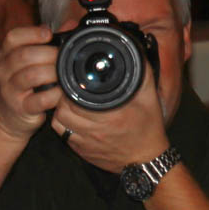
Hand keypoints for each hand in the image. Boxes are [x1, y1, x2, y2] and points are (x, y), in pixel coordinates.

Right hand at [0, 25, 61, 142]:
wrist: (8, 118)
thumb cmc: (23, 86)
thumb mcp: (30, 63)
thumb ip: (49, 44)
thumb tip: (71, 24)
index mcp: (6, 55)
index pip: (13, 38)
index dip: (31, 33)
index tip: (48, 33)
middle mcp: (4, 71)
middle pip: (24, 55)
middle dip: (48, 54)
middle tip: (63, 56)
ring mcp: (9, 90)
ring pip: (30, 76)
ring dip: (51, 73)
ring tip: (63, 74)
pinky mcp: (19, 108)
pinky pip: (38, 100)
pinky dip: (53, 95)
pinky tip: (60, 93)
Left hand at [50, 64, 168, 174]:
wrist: (145, 159)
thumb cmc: (148, 127)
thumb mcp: (149, 96)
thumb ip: (142, 71)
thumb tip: (133, 50)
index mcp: (111, 115)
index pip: (77, 97)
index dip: (71, 85)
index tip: (75, 78)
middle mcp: (96, 130)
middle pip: (64, 107)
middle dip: (64, 95)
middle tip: (71, 87)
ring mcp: (86, 142)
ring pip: (59, 120)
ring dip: (61, 108)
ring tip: (71, 100)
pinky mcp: (80, 150)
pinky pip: (61, 134)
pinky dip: (62, 123)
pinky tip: (71, 116)